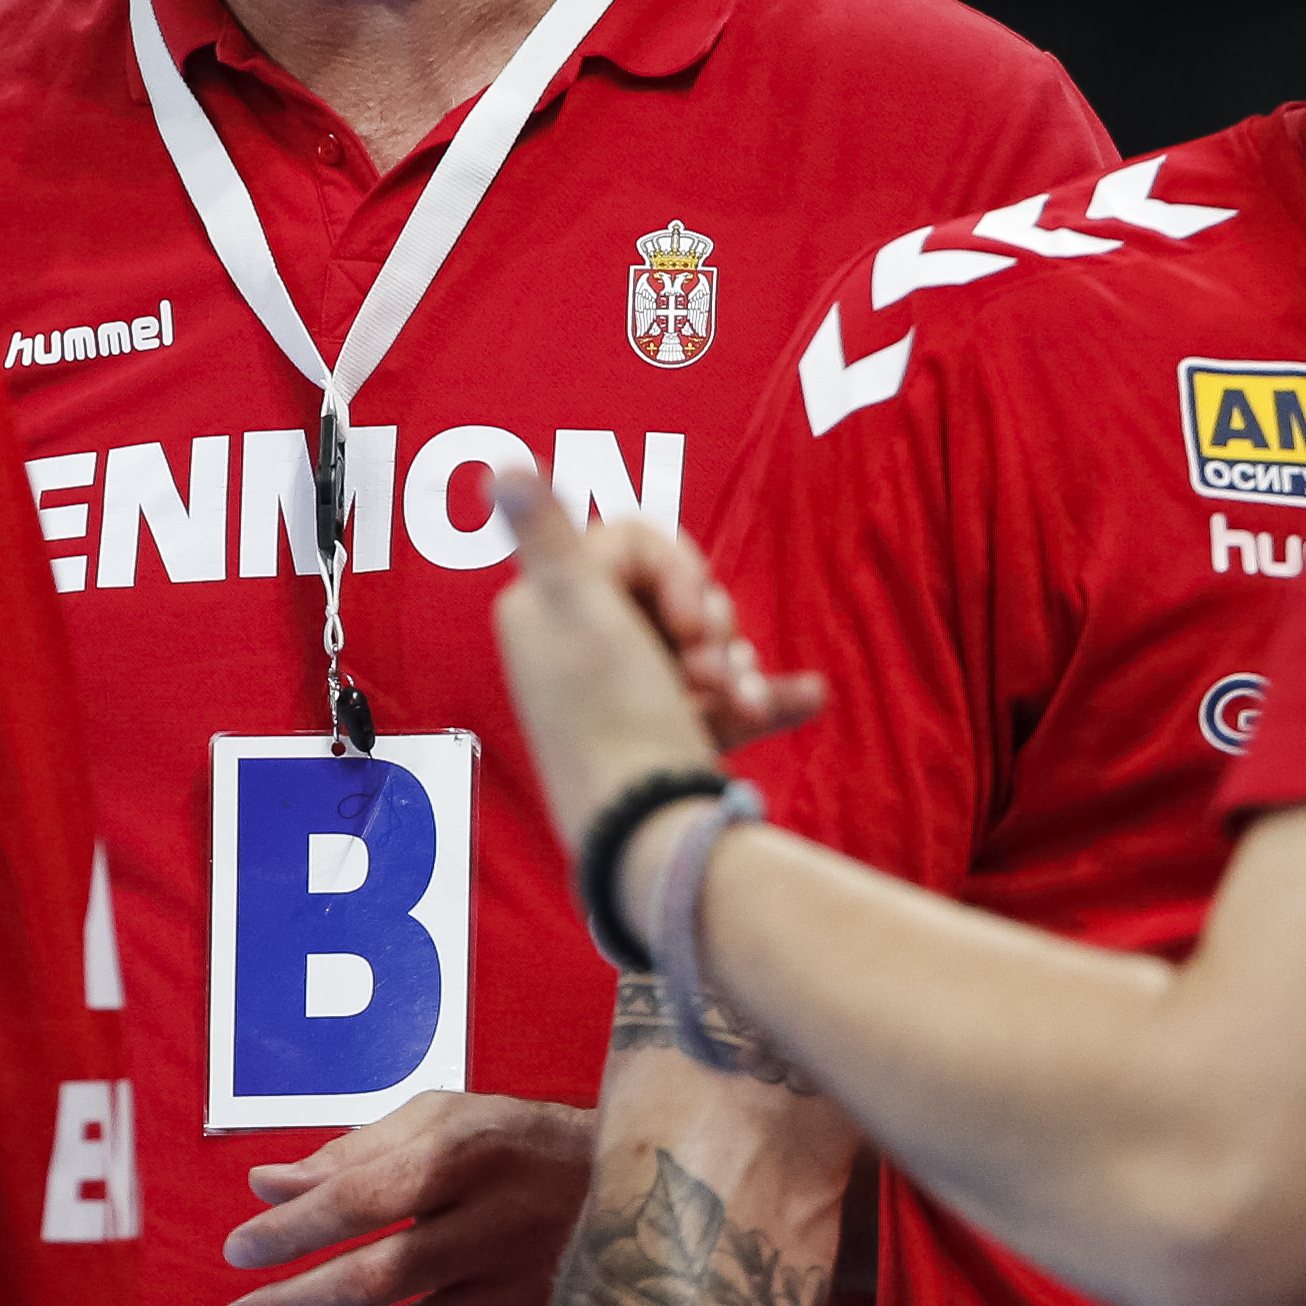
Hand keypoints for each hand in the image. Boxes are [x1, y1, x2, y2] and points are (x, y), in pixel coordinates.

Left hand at [213, 1090, 596, 1305]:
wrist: (647, 1186)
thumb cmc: (522, 1145)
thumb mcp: (446, 1116)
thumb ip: (353, 1150)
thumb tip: (264, 1185)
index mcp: (474, 1153)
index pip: (363, 1196)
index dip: (291, 1230)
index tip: (237, 1249)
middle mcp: (501, 1224)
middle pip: (378, 1280)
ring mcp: (525, 1293)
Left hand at [489, 471, 820, 855]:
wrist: (653, 840)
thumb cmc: (616, 720)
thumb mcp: (583, 611)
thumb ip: (548, 534)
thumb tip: (498, 465)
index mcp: (544, 610)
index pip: (629, 542)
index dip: (674, 568)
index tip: (684, 613)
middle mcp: (576, 649)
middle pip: (670, 588)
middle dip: (708, 619)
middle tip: (706, 663)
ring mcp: (625, 697)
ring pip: (703, 641)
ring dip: (735, 661)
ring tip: (734, 699)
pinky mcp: (667, 738)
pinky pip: (727, 696)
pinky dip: (764, 694)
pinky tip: (807, 696)